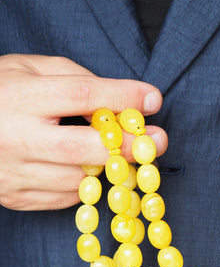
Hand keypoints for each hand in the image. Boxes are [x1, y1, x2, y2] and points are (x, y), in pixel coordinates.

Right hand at [0, 54, 166, 210]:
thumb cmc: (0, 90)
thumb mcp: (29, 67)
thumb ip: (73, 78)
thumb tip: (119, 102)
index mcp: (19, 96)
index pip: (81, 96)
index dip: (123, 97)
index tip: (153, 98)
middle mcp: (16, 137)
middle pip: (84, 149)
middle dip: (128, 146)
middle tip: (157, 141)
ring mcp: (13, 172)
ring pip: (78, 179)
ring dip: (109, 168)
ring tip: (121, 155)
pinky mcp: (15, 196)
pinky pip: (65, 199)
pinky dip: (86, 184)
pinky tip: (89, 169)